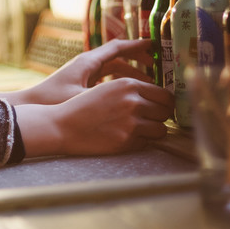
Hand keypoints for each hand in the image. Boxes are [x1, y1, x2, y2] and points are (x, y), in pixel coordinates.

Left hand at [0, 39, 155, 106]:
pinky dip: (119, 82)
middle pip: (118, 56)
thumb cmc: (53, 101)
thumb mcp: (83, 97)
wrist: (30, 107)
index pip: (117, 47)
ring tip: (148, 84)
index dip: (138, 46)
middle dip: (138, 60)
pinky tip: (130, 95)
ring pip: (112, 69)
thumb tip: (133, 94)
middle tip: (157, 66)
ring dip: (129, 73)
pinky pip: (106, 78)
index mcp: (88, 61)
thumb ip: (106, 95)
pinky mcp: (81, 83)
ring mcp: (83, 73)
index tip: (155, 45)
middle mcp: (86, 63)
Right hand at [15, 77, 173, 156]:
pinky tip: (125, 137)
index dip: (165, 102)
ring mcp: (131, 123)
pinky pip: (147, 143)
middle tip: (151, 119)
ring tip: (140, 130)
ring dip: (153, 131)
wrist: (63, 126)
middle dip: (160, 116)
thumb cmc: (84, 107)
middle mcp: (133, 102)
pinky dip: (140, 142)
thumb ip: (132, 90)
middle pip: (166, 111)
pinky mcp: (127, 141)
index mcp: (128, 85)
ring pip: (161, 129)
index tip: (162, 107)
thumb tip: (161, 99)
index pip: (165, 95)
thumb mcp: (108, 88)